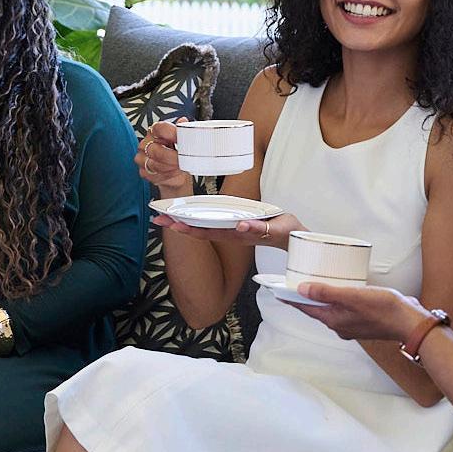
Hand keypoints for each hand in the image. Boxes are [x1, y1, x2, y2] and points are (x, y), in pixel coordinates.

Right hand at [136, 120, 194, 197]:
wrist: (177, 173)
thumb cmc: (178, 154)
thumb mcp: (183, 142)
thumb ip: (182, 130)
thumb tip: (183, 121)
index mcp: (155, 131)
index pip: (160, 128)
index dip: (172, 134)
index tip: (182, 141)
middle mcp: (146, 143)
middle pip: (156, 150)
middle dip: (172, 158)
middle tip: (183, 160)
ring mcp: (142, 157)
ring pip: (154, 165)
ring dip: (170, 168)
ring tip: (180, 167)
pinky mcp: (143, 171)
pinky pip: (153, 175)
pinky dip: (166, 176)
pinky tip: (173, 173)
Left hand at [152, 210, 303, 250]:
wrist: (294, 238)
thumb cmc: (286, 232)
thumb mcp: (275, 229)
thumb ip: (258, 228)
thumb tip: (240, 226)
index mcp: (237, 235)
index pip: (207, 232)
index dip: (188, 228)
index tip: (171, 224)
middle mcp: (230, 233)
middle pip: (199, 229)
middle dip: (178, 224)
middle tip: (157, 218)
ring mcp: (232, 230)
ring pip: (204, 225)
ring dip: (185, 220)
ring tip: (166, 215)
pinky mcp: (237, 225)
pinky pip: (213, 221)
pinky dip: (199, 216)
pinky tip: (188, 213)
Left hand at [290, 282, 429, 343]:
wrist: (410, 323)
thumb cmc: (384, 309)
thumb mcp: (352, 296)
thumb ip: (327, 292)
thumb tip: (302, 289)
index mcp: (334, 320)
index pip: (306, 308)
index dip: (292, 299)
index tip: (278, 292)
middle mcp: (340, 325)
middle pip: (316, 309)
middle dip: (306, 298)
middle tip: (296, 285)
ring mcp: (351, 325)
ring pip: (330, 310)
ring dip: (322, 299)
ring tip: (316, 286)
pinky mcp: (363, 322)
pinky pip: (344, 310)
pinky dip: (338, 301)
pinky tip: (343, 292)